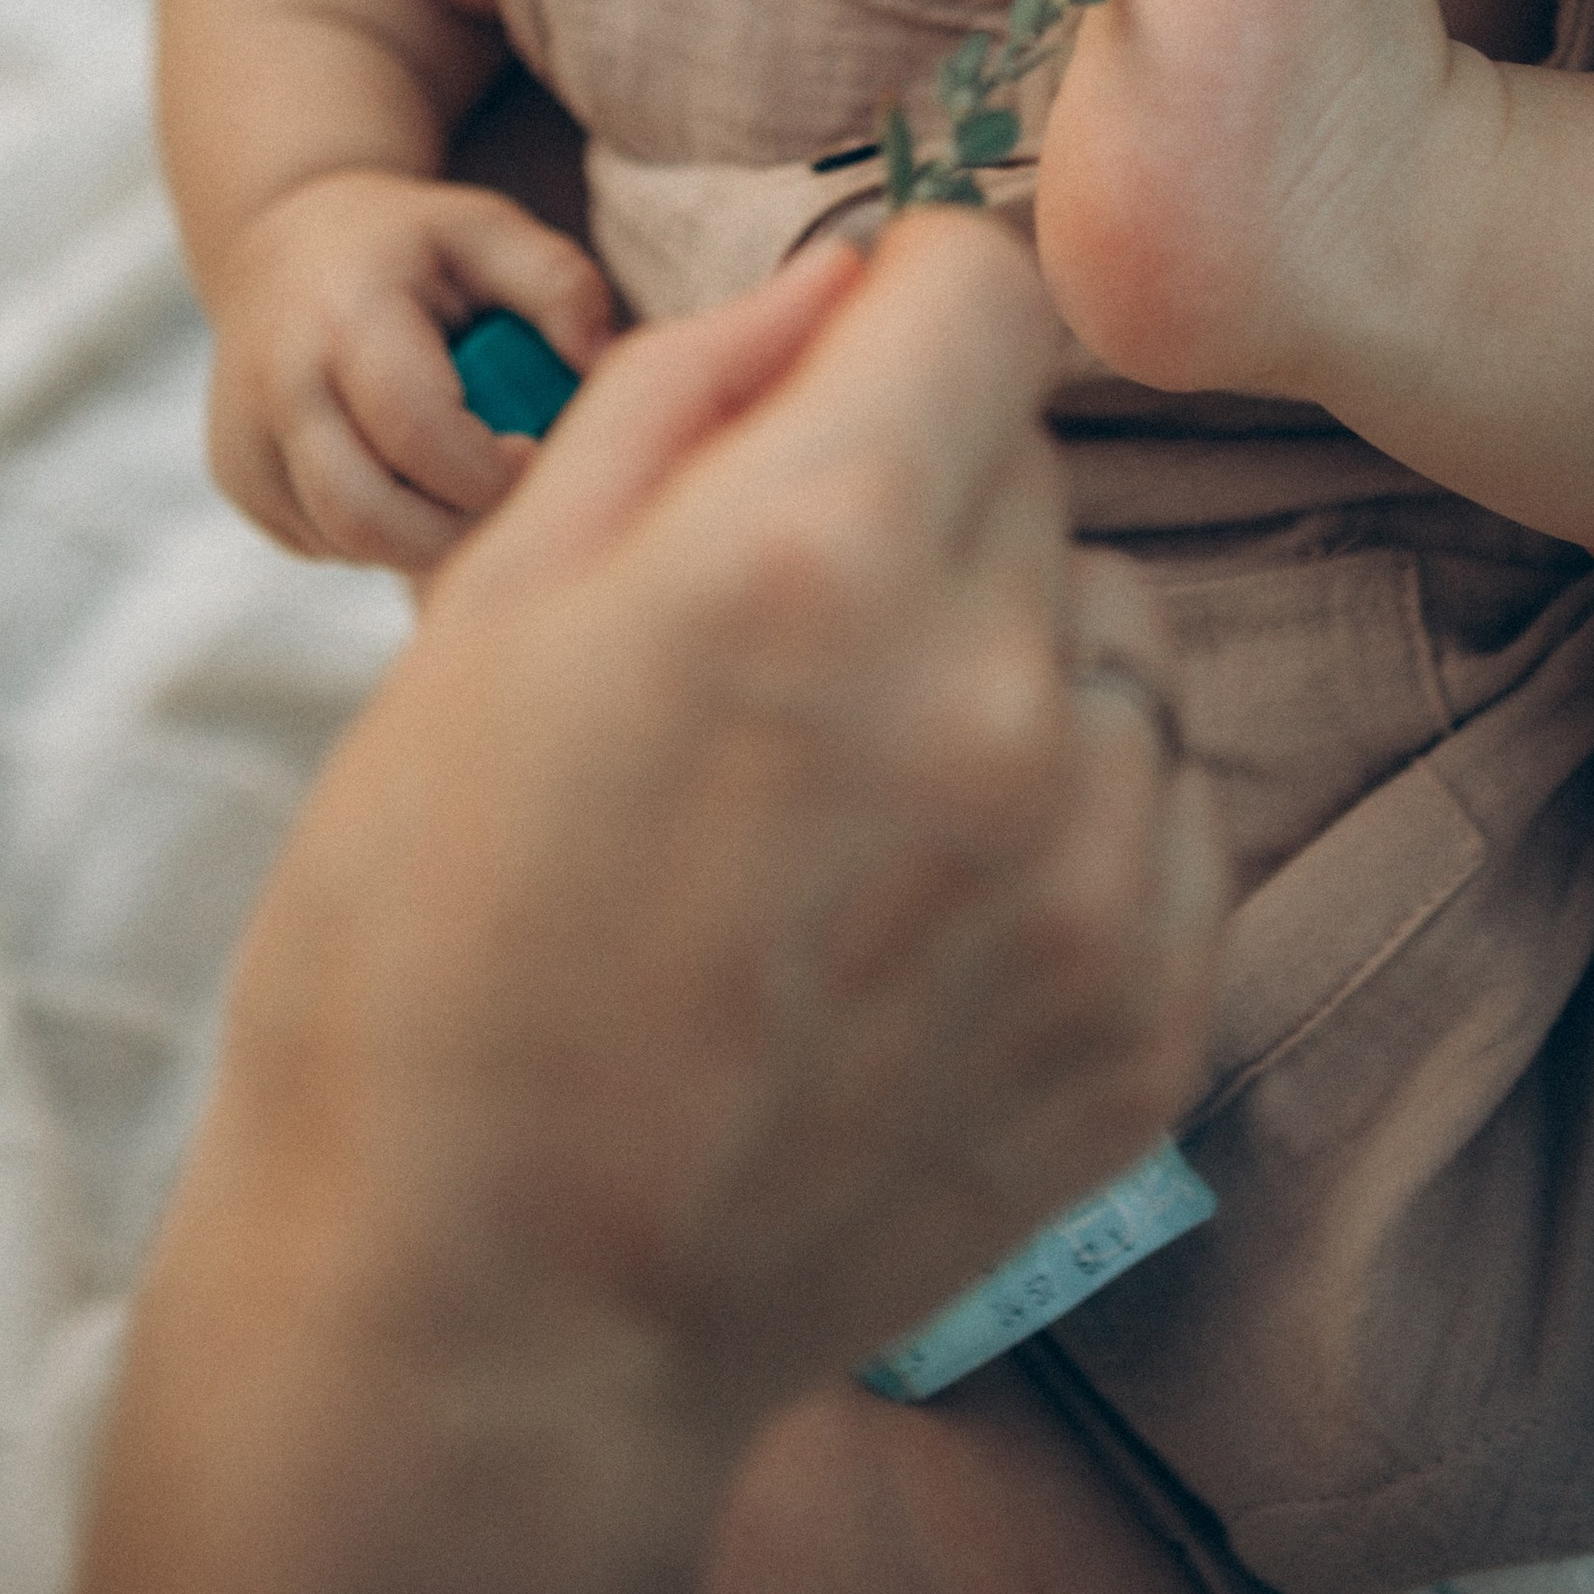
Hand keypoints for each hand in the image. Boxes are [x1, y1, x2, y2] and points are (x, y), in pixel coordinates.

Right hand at [31, 223, 1225, 1593]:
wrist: (484, 1312)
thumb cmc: (426, 938)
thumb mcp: (494, 603)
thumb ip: (686, 393)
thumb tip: (844, 281)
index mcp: (811, 553)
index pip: (984, 287)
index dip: (893, 314)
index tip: (832, 389)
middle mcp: (997, 693)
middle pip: (1034, 463)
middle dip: (918, 498)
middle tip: (767, 649)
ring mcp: (1095, 874)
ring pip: (1118, 634)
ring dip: (1012, 659)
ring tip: (839, 797)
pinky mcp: (1152, 1021)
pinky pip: (1167, 811)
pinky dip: (1066, 823)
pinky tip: (910, 914)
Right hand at [209, 169, 615, 567]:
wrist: (284, 246)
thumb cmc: (412, 245)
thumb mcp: (489, 230)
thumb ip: (560, 285)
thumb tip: (598, 368)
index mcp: (345, 313)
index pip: (417, 433)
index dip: (489, 469)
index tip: (531, 453)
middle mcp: (277, 382)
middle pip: (371, 518)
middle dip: (460, 526)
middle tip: (504, 490)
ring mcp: (245, 440)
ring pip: (349, 543)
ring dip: (424, 535)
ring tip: (460, 476)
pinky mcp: (239, 481)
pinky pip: (326, 544)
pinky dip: (381, 531)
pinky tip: (405, 474)